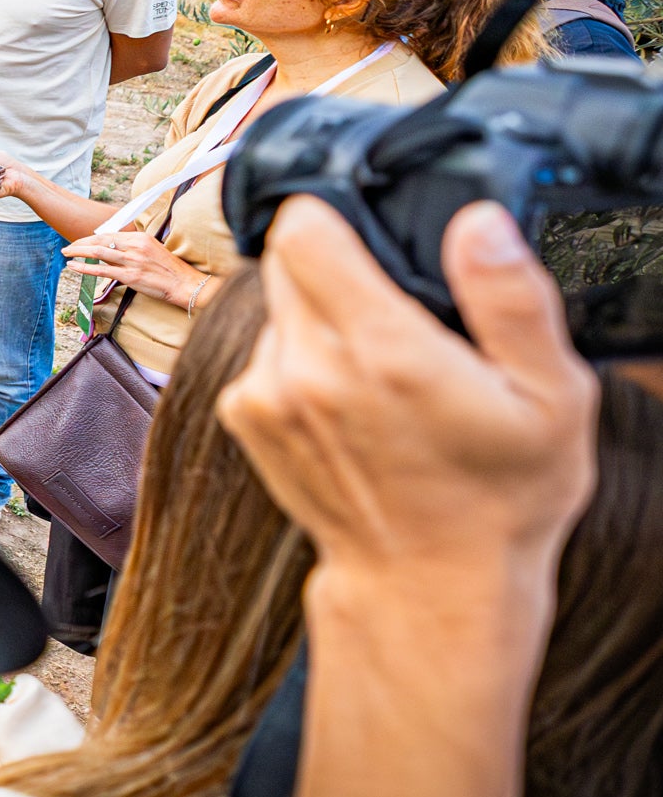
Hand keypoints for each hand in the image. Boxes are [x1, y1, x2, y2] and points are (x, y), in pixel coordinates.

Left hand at [61, 228, 203, 306]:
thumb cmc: (168, 269)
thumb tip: (109, 251)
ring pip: (98, 253)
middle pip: (100, 241)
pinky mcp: (131, 276)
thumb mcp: (150, 250)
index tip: (81, 242)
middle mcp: (135, 246)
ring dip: (79, 252)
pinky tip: (73, 266)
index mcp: (139, 237)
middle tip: (68, 247)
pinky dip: (84, 268)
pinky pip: (102, 271)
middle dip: (81, 243)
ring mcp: (132, 261)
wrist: (184, 283)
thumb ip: (130, 248)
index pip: (109, 235)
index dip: (91, 238)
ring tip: (67, 253)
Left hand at [216, 198, 592, 634]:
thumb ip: (513, 301)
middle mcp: (307, 368)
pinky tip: (352, 394)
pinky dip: (300, 356)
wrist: (429, 582)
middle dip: (336, 264)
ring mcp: (265, 394)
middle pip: (285, 260)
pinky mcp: (245, 416)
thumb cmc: (502, 496)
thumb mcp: (551, 397)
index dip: (335, 213)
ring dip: (320, 315)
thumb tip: (478, 223)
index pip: (304, 230)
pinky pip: (265, 349)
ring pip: (277, 306)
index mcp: (382, 352)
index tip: (373, 227)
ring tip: (383, 363)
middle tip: (398, 305)